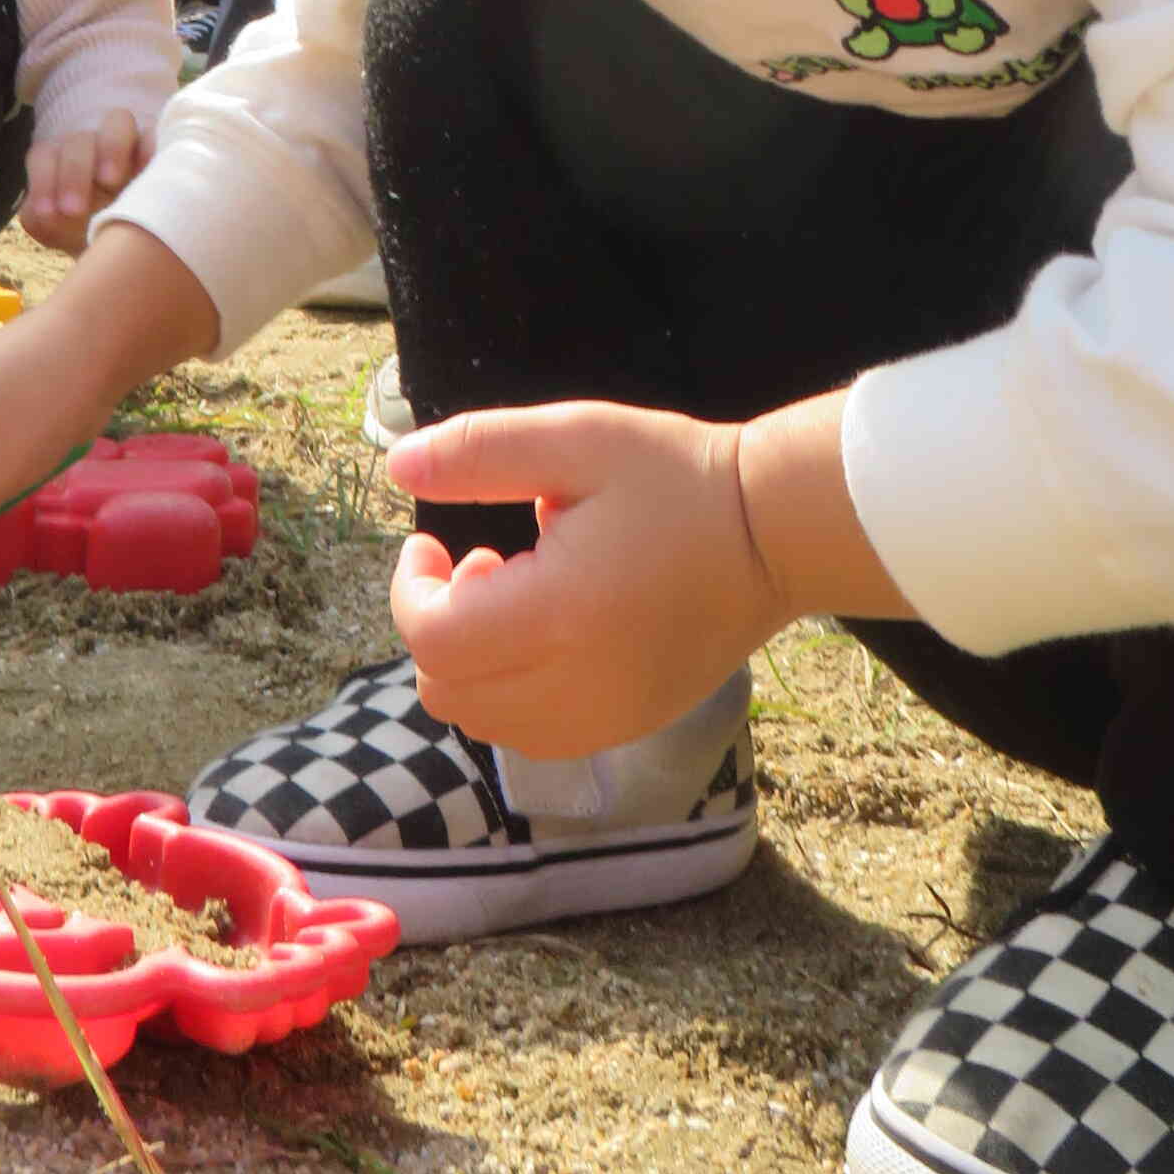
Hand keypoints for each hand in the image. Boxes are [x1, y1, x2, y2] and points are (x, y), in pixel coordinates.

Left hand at [19, 109, 149, 254]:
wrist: (131, 247)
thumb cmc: (88, 233)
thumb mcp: (62, 232)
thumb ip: (42, 221)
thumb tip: (42, 214)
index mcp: (61, 161)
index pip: (44, 155)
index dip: (42, 181)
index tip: (47, 213)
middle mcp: (93, 146)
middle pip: (78, 141)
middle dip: (74, 172)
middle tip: (74, 210)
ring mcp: (130, 143)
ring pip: (116, 121)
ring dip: (111, 148)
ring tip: (109, 181)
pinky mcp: (161, 147)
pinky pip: (154, 133)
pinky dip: (148, 147)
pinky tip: (147, 171)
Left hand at [383, 401, 783, 758]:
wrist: (775, 534)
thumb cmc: (676, 477)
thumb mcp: (576, 437)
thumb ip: (479, 451)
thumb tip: (398, 465)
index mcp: (556, 614)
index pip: (432, 640)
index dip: (408, 591)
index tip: (430, 543)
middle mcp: (576, 685)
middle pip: (448, 692)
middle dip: (439, 626)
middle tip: (483, 565)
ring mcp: (606, 718)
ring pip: (486, 722)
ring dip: (474, 665)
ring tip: (519, 597)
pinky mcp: (629, 726)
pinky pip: (534, 735)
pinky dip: (513, 694)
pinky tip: (551, 634)